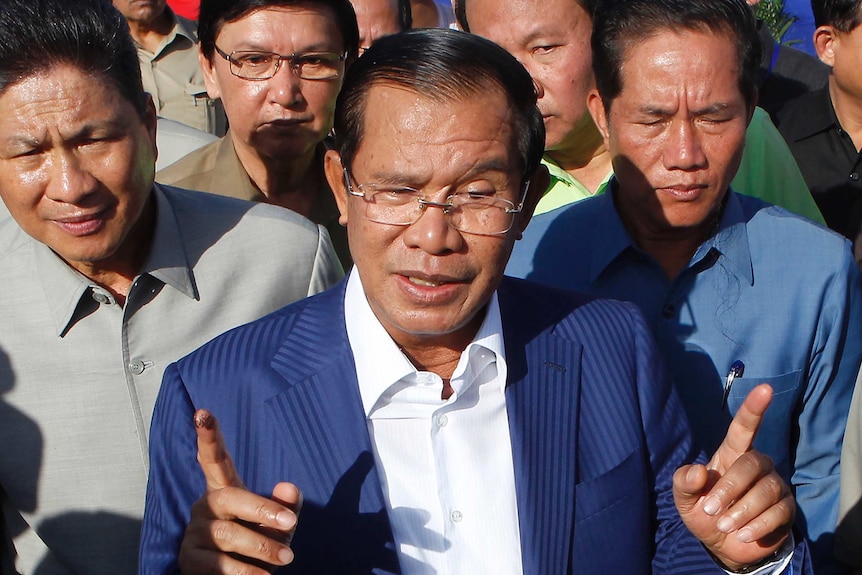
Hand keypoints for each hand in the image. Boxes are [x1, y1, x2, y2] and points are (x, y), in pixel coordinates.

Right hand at [178, 409, 302, 574]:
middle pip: (229, 498)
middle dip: (262, 510)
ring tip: (286, 559)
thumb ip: (286, 505)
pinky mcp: (188, 558)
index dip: (209, 437)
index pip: (214, 459)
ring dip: (261, 547)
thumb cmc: (259, 544)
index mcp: (225, 489)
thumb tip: (288, 486)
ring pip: (226, 534)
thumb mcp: (279, 524)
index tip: (203, 412)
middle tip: (290, 524)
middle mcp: (206, 505)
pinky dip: (245, 572)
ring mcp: (195, 531)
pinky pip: (217, 564)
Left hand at [674, 384, 794, 570]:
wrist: (723, 544)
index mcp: (731, 454)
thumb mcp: (684, 499)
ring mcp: (775, 485)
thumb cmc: (704, 511)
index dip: (753, 408)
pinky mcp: (787, 508)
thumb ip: (684, 482)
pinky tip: (744, 534)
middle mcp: (757, 464)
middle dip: (729, 489)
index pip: (744, 427)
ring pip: (766, 491)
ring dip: (741, 512)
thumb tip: (698, 471)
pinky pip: (778, 512)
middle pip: (751, 464)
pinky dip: (757, 526)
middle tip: (710, 511)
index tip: (765, 388)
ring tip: (724, 525)